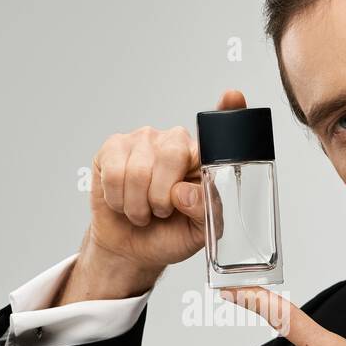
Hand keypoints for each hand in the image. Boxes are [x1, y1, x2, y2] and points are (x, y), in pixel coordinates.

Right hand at [85, 89, 245, 274]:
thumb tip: (184, 192)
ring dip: (138, 205)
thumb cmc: (170, 234)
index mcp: (201, 158)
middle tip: (162, 211)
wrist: (132, 248)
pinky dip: (118, 199)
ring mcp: (142, 140)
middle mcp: (174, 141)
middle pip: (172, 154)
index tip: (232, 96)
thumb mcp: (200, 232)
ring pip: (139, 171)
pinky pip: (115, 174)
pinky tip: (123, 201)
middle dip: (162, 197)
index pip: (219, 128)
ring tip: (143, 211)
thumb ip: (204, 211)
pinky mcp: (113, 148)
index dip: (227, 110)